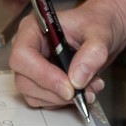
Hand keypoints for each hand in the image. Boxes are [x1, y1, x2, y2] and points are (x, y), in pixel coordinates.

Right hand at [8, 0, 125, 107]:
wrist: (102, 31)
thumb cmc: (96, 23)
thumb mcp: (101, 33)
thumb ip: (92, 53)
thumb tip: (77, 79)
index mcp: (33, 28)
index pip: (23, 56)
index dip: (43, 75)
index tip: (69, 87)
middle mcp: (27, 48)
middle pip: (24, 80)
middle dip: (55, 91)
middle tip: (84, 92)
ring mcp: (31, 66)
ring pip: (33, 94)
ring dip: (62, 99)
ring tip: (91, 87)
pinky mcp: (39, 81)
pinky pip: (43, 100)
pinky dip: (63, 101)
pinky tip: (84, 90)